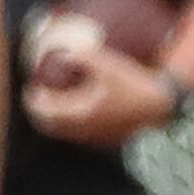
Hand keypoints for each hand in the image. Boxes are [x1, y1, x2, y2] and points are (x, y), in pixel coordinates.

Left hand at [24, 42, 181, 148]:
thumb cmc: (135, 83)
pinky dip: (70, 125)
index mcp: (78, 112)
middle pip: (48, 126)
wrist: (161, 106)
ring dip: (53, 120)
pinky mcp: (105, 140)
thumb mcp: (108, 64)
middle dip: (39, 112)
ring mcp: (94, 137)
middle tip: (38, 97)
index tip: (32, 87)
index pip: (43, 111)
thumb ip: (82, 57)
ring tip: (55, 104)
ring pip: (63, 133)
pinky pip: (79, 135)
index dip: (33, 100)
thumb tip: (61, 54)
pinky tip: (78, 111)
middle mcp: (82, 129)